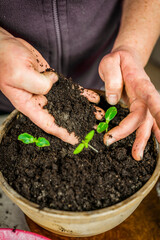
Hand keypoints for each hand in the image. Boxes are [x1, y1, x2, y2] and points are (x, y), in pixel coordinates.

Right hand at [0, 28, 103, 143]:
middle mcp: (39, 100)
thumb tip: (53, 85)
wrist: (4, 45)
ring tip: (99, 113)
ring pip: (69, 103)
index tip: (77, 140)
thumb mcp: (19, 73)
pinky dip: (81, 94)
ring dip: (84, 109)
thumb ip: (38, 83)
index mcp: (29, 104)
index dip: (63, 133)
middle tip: (94, 127)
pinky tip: (92, 97)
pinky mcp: (52, 79)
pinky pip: (69, 89)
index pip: (49, 123)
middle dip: (78, 122)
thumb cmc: (5, 59)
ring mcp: (47, 90)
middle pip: (62, 115)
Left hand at [99, 47, 159, 159]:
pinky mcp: (137, 107)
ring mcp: (142, 102)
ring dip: (142, 139)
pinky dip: (144, 134)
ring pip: (145, 123)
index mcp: (140, 83)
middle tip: (128, 150)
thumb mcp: (110, 62)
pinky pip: (142, 123)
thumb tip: (113, 100)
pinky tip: (143, 146)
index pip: (151, 99)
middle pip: (144, 117)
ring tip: (136, 156)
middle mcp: (145, 95)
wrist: (124, 59)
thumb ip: (112, 78)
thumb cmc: (117, 61)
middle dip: (137, 134)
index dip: (158, 113)